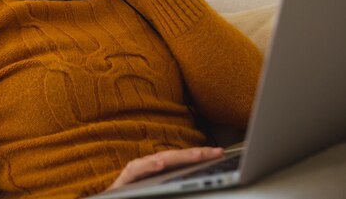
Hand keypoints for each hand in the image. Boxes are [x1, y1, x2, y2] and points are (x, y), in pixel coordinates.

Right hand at [106, 147, 223, 191]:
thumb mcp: (161, 195)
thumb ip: (175, 190)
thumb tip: (197, 187)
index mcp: (160, 173)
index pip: (183, 162)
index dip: (201, 157)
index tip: (221, 154)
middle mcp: (149, 169)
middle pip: (175, 158)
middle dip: (197, 154)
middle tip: (217, 152)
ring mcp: (136, 172)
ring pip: (159, 160)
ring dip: (178, 157)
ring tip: (196, 155)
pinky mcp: (124, 179)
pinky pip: (137, 171)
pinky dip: (148, 166)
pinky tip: (160, 165)